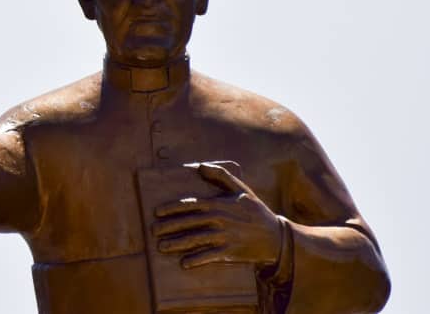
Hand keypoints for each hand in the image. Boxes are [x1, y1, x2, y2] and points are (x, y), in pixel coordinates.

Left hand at [153, 162, 282, 269]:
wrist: (276, 237)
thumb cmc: (256, 211)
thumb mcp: (241, 189)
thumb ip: (221, 175)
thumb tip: (200, 166)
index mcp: (218, 204)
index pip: (190, 204)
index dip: (172, 208)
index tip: (157, 212)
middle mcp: (218, 220)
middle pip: (188, 222)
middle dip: (169, 226)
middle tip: (153, 231)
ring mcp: (224, 236)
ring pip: (195, 239)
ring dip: (177, 243)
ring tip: (161, 247)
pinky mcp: (230, 252)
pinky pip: (209, 256)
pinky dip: (196, 260)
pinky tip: (184, 263)